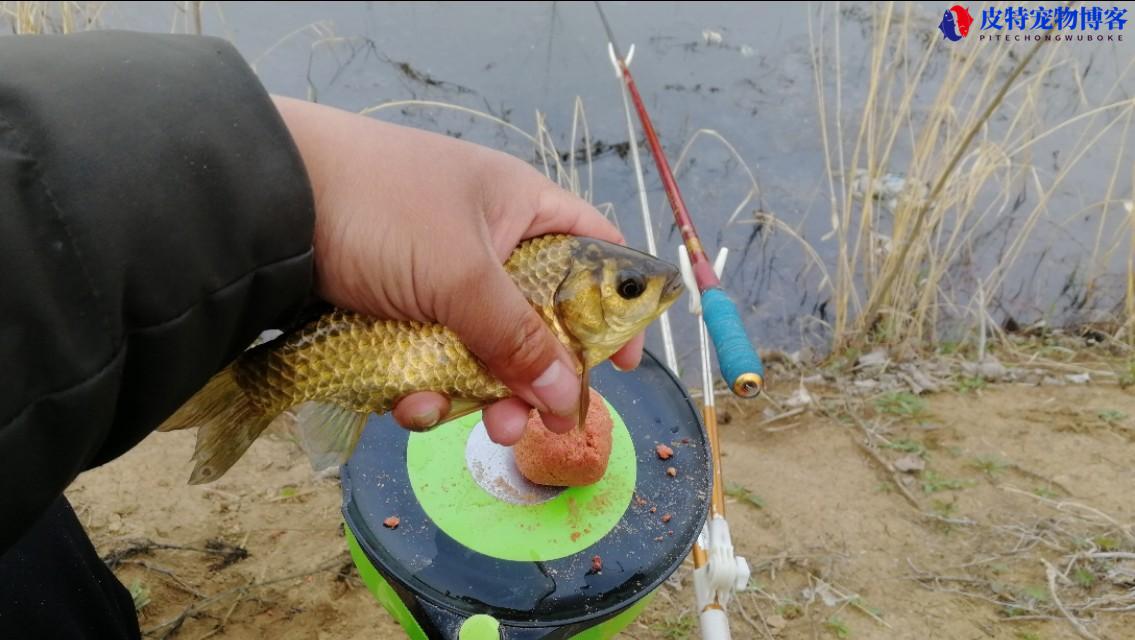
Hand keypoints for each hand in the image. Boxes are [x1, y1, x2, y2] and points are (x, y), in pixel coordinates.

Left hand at [272, 96, 643, 444]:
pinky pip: (427, 356)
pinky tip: (405, 405)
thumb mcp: (461, 276)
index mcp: (518, 207)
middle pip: (534, 318)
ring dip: (472, 393)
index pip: (591, 251)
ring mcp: (435, 276)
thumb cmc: (382, 212)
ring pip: (478, 348)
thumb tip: (571, 394)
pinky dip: (422, 386)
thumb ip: (519, 338)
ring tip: (455, 421)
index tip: (622, 363)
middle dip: (531, 376)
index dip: (613, 307)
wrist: (264, 201)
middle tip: (530, 420)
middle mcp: (484, 240)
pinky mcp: (392, 307)